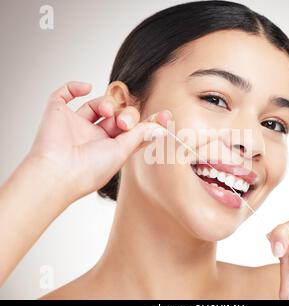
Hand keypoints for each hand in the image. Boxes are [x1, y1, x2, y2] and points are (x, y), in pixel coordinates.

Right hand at [27, 81, 169, 202]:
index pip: (131, 130)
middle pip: (116, 115)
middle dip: (125, 114)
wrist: (59, 172)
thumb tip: (160, 128)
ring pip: (95, 104)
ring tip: (107, 111)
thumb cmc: (90, 169)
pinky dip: (74, 87)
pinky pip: (64, 95)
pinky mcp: (57, 114)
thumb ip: (140, 135)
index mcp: (110, 148)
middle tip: (124, 122)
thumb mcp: (122, 151)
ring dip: (106, 102)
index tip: (166, 115)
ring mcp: (75, 125)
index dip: (147, 122)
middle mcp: (93, 136)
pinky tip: (86, 87)